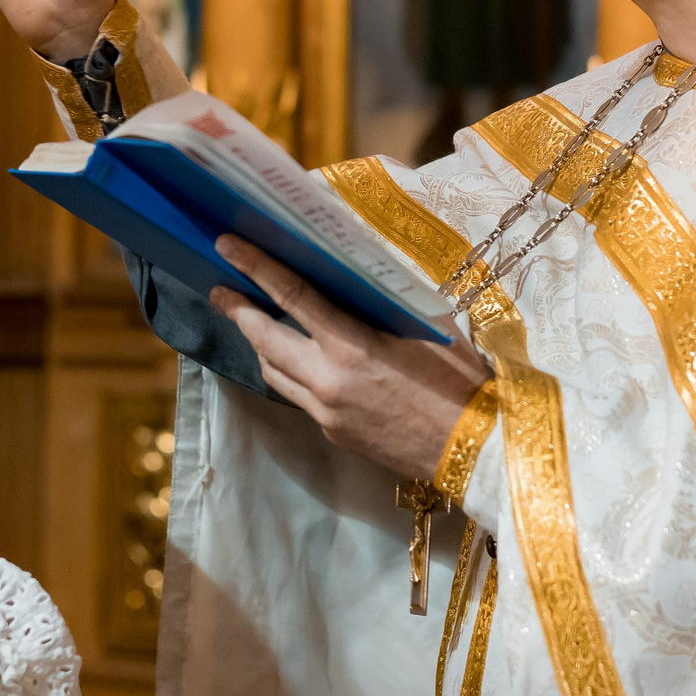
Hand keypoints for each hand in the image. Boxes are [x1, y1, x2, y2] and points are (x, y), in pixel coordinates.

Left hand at [208, 236, 492, 481]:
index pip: (291, 297)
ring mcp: (326, 412)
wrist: (475, 448)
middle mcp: (329, 380)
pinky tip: (294, 360)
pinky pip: (299, 396)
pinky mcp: (333, 433)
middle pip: (264, 339)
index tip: (227, 248)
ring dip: (257, 344)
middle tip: (219, 289)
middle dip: (237, 311)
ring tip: (249, 322)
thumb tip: (360, 270)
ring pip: (273, 372)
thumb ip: (387, 300)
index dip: (255, 268)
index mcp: (352, 347)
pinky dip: (289, 372)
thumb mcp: (428, 326)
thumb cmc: (461, 380)